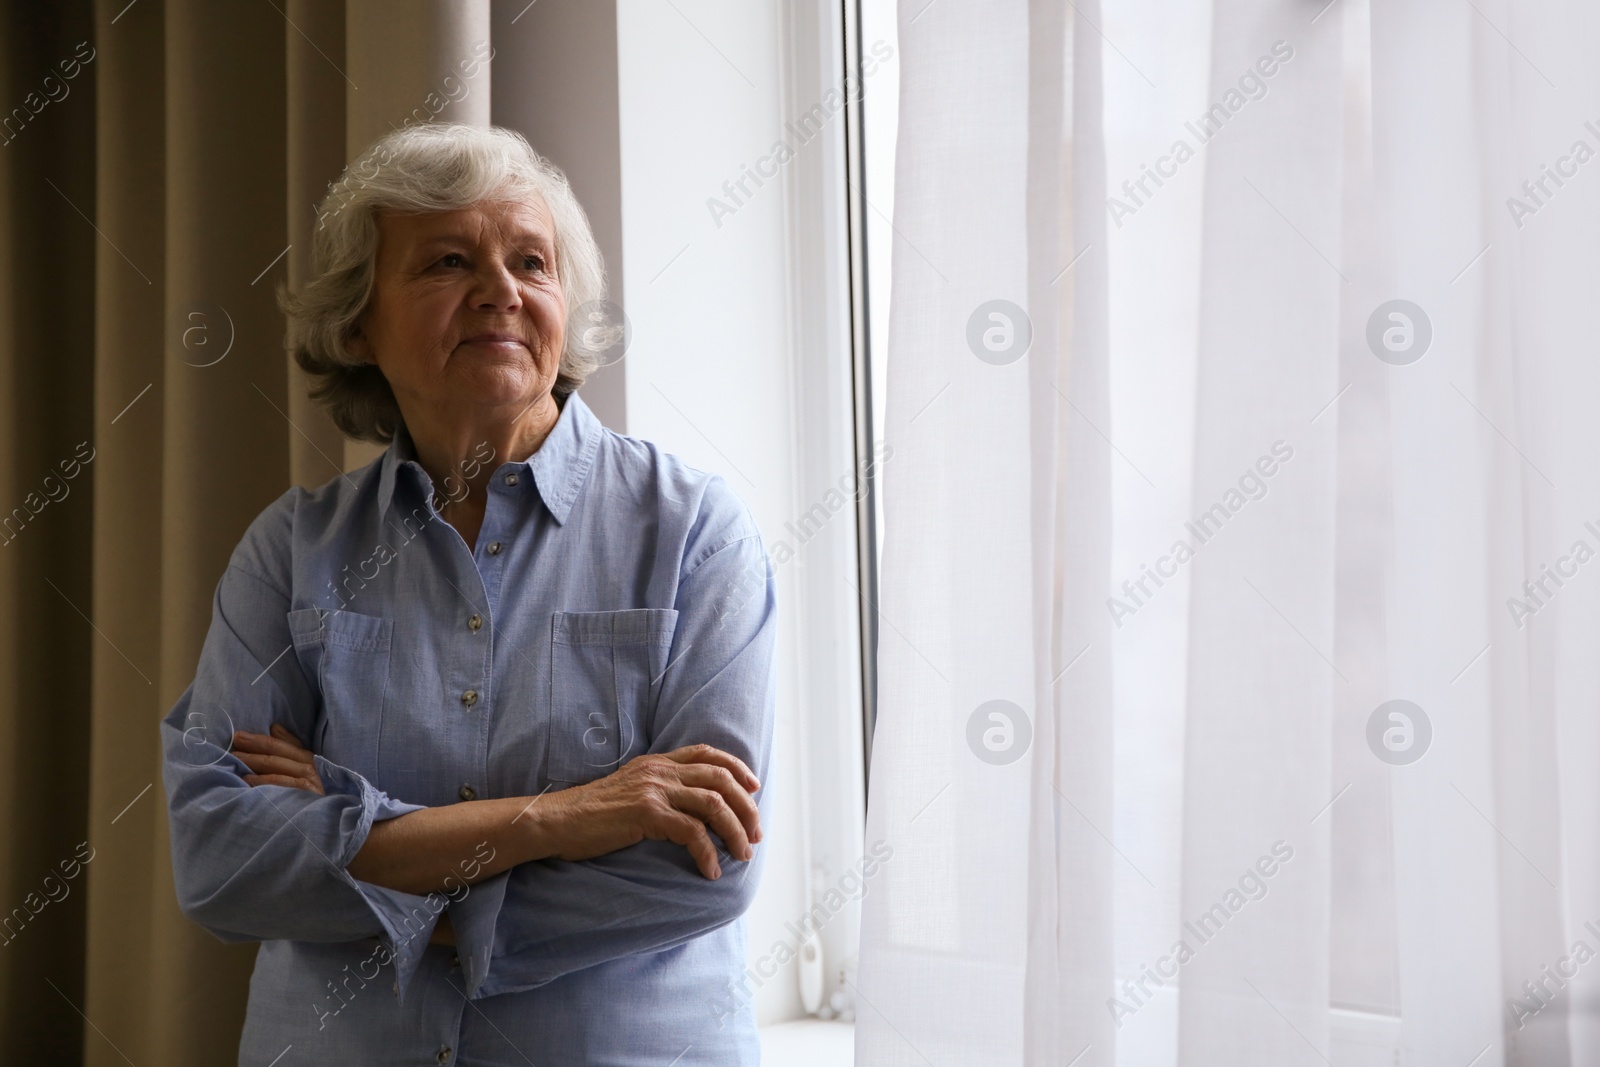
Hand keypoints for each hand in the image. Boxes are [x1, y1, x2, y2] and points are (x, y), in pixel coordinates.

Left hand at [232, 724, 324, 795]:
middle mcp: (309, 767)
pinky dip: (263, 780)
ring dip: (254, 761)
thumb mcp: (308, 766)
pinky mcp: (305, 795)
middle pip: (277, 754)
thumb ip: (292, 747)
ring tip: (235, 760)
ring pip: (276, 766)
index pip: (282, 744)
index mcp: (309, 759)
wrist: (330, 818)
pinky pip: (280, 783)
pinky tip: (247, 780)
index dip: (260, 739)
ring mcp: (308, 781)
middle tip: (233, 744)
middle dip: (253, 747)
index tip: (239, 735)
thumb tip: (275, 728)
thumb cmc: (317, 791)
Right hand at [539, 745, 761, 879]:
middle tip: (755, 834)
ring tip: (742, 854)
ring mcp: (654, 790)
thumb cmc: (591, 814)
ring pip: (714, 804)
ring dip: (735, 831)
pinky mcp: (647, 814)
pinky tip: (710, 871)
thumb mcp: (629, 789)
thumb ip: (658, 788)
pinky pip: (692, 832)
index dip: (737, 769)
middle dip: (746, 808)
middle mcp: (660, 771)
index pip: (708, 753)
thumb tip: (688, 806)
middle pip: (721, 780)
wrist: (556, 820)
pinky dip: (707, 853)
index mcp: (657, 762)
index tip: (754, 789)